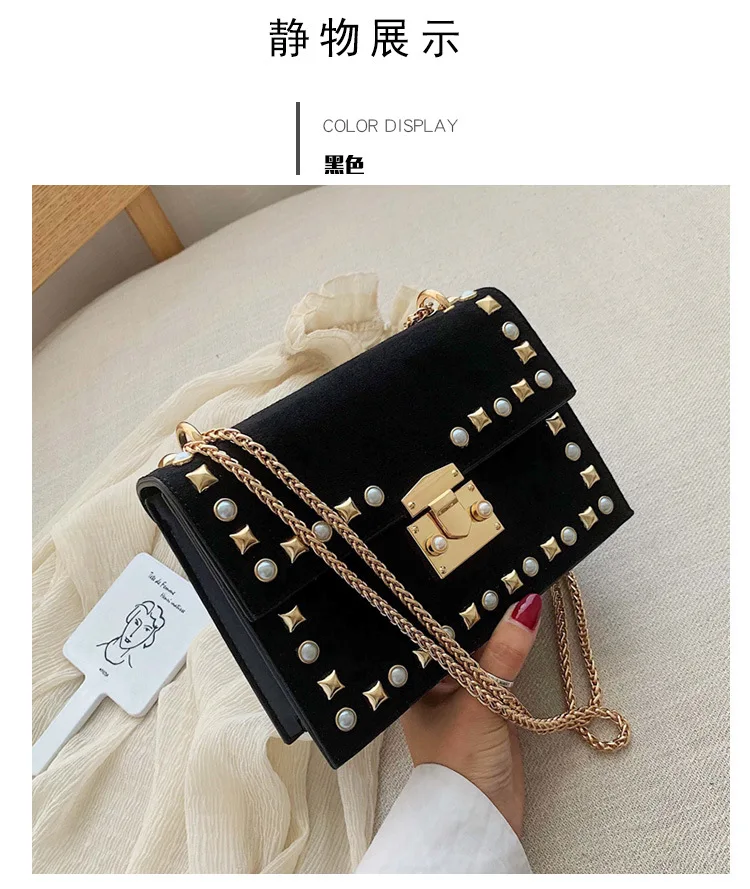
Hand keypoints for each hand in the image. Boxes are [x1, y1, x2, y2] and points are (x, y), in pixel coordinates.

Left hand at [401, 593, 541, 836]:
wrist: (483, 819)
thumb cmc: (459, 764)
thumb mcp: (481, 703)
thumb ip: (504, 656)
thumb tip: (526, 606)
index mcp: (414, 679)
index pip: (431, 629)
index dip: (452, 601)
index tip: (471, 569)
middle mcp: (433, 681)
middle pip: (457, 636)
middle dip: (480, 612)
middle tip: (502, 570)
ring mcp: (461, 691)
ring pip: (481, 650)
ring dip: (499, 629)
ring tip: (518, 587)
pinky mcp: (488, 703)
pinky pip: (500, 667)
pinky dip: (512, 651)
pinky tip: (524, 625)